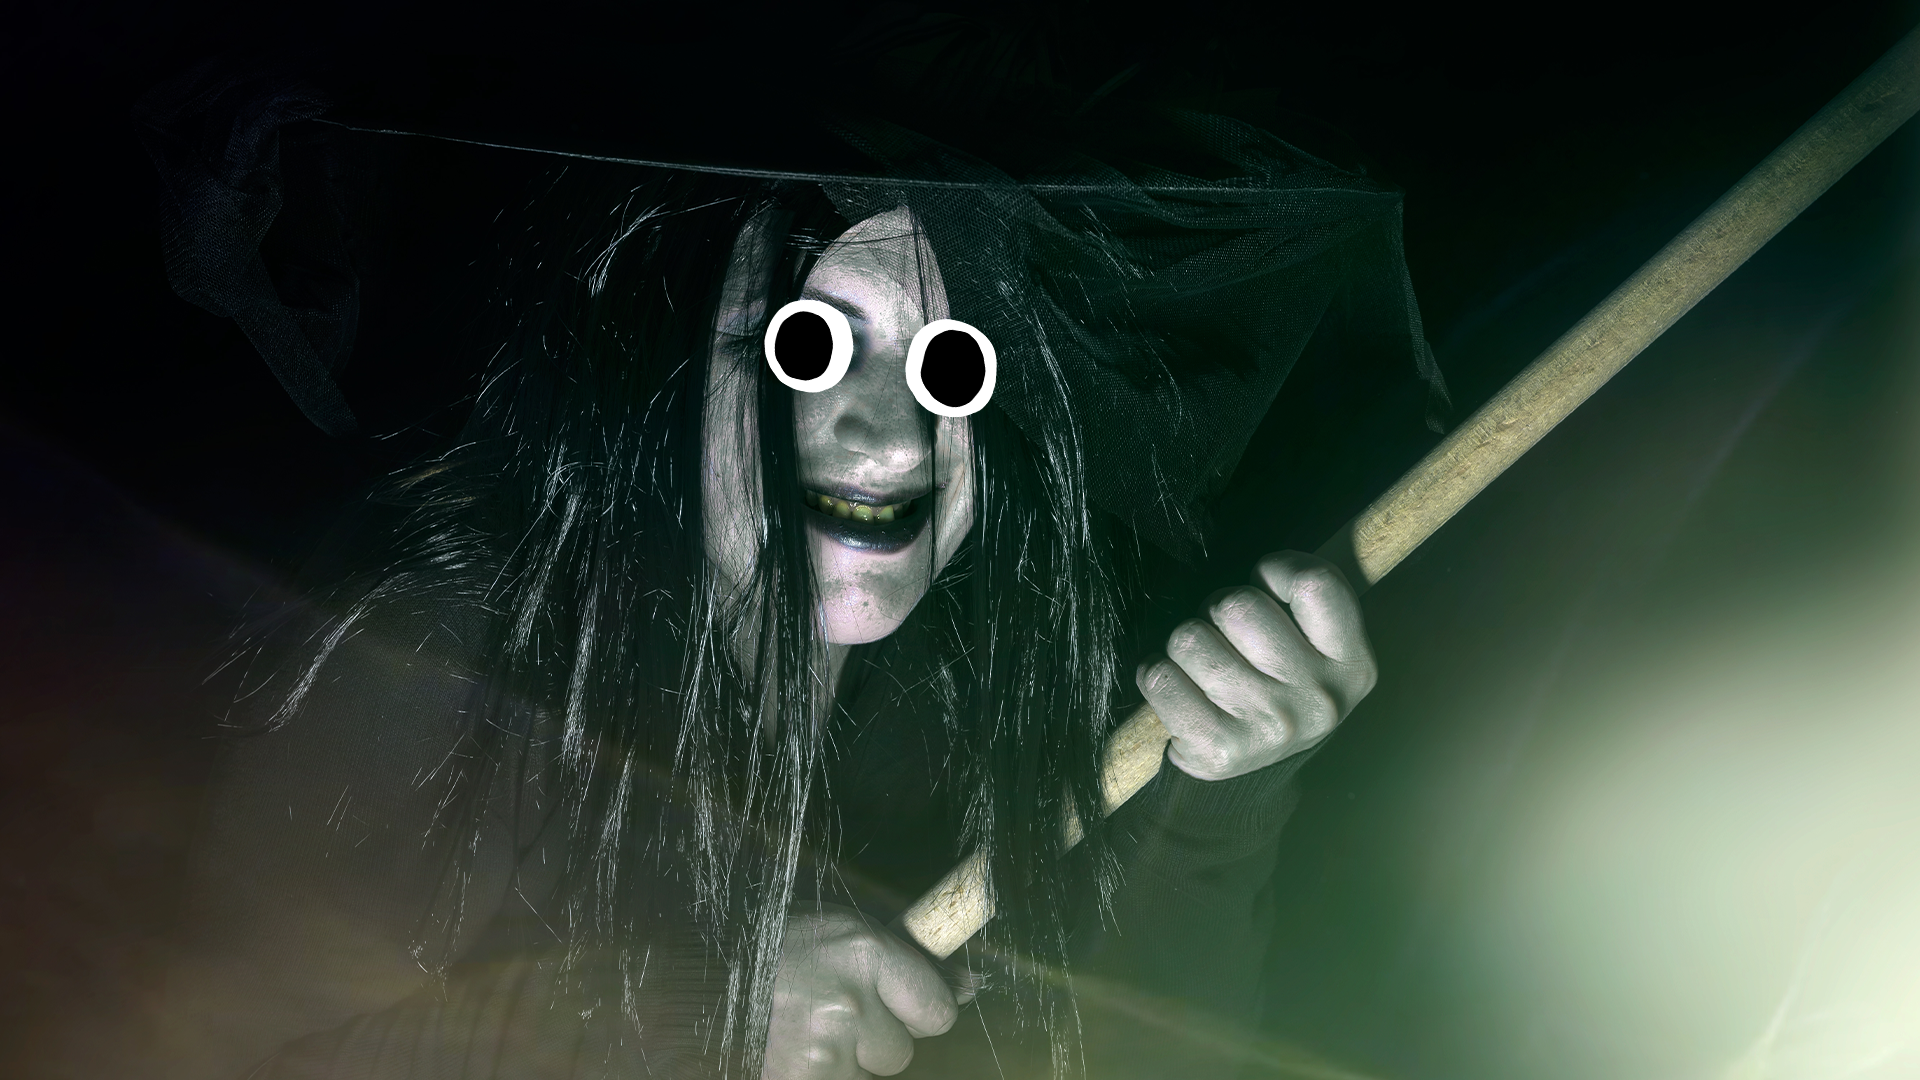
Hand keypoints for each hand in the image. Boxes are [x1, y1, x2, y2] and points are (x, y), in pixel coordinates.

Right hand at [762, 905, 960, 1078]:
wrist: (696, 973)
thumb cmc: (776, 947)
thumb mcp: (844, 933)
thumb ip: (906, 960)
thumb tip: (969, 985)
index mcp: (865, 952)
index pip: (937, 1009)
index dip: (919, 1011)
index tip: (896, 1005)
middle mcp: (850, 1002)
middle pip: (902, 1052)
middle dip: (875, 1040)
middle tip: (833, 1014)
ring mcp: (823, 1047)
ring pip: (868, 1075)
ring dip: (846, 1061)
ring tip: (805, 1028)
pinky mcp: (801, 1078)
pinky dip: (821, 1074)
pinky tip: (794, 1050)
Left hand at [1135, 551, 1376, 781]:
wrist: (1251, 767)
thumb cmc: (1277, 683)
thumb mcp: (1315, 643)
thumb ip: (1300, 598)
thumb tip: (1265, 567)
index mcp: (1353, 664)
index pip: (1313, 583)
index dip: (1276, 572)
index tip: (1266, 590)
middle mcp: (1318, 698)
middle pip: (1237, 605)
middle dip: (1217, 610)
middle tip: (1225, 636)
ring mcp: (1270, 726)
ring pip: (1190, 637)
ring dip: (1185, 644)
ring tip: (1203, 666)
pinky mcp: (1220, 750)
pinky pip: (1160, 677)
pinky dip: (1156, 674)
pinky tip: (1179, 688)